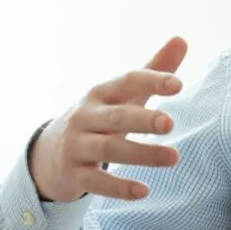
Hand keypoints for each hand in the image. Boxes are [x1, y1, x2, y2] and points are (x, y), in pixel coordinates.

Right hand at [28, 37, 187, 202]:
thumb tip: (182, 39)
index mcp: (101, 93)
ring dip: (142, 154)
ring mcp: (76, 146)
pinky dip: (119, 187)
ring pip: (109, 150)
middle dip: (143, 119)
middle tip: (171, 123)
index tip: (179, 84)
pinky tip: (144, 191)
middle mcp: (85, 117)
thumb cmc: (101, 117)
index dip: (151, 81)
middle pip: (116, 117)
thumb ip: (153, 70)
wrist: (49, 154)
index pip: (127, 82)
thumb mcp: (124, 94)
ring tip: (174, 158)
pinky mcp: (74, 175)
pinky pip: (96, 182)